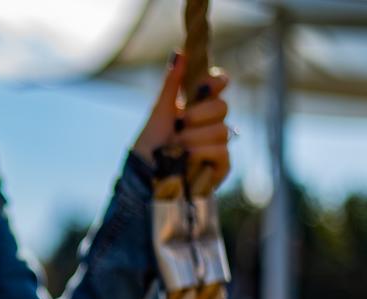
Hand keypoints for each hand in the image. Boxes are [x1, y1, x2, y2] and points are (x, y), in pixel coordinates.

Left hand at [133, 52, 230, 186]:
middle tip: (180, 124)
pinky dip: (201, 153)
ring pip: (221, 130)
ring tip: (176, 148)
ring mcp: (217, 145)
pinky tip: (187, 160)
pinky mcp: (220, 166)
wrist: (144, 178)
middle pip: (222, 106)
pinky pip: (221, 151)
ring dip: (194, 139)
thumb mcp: (158, 113)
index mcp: (196, 106)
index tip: (205, 84)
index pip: (219, 85)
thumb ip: (171, 84)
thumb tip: (180, 52)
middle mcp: (209, 124)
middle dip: (199, 114)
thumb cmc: (149, 147)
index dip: (217, 81)